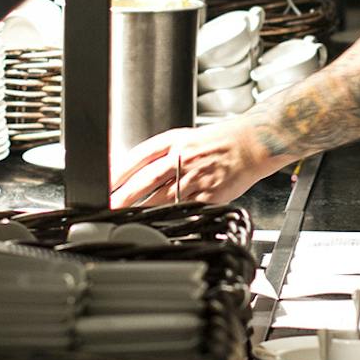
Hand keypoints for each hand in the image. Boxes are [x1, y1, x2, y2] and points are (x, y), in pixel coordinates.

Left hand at [110, 121, 281, 209]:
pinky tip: (158, 222)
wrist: (253, 144)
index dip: (119, 171)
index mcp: (175, 140)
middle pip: (147, 179)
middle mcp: (182, 157)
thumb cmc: (222, 140)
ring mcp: (195, 177)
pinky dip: (169, 216)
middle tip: (108, 205)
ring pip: (163, 197)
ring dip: (142, 208)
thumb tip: (138, 169)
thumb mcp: (187, 137)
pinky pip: (185, 208)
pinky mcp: (209, 194)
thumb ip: (163, 153)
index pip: (139, 155)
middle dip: (125, 195)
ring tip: (126, 217)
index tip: (106, 182)